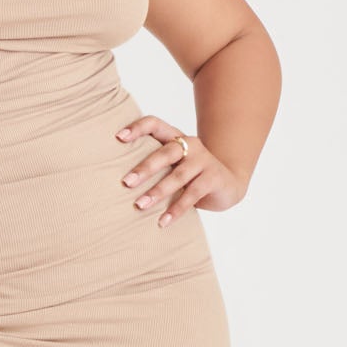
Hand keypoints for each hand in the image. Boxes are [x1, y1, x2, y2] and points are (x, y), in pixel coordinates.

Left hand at [115, 113, 246, 222]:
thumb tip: (118, 182)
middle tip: (126, 183)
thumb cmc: (191, 176)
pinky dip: (176, 210)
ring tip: (140, 206)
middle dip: (145, 168)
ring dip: (158, 192)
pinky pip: (192, 195)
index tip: (118, 138)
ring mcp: (203, 161)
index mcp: (175, 137)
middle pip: (166, 152)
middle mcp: (190, 145)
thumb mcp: (173, 165)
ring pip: (178, 176)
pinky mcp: (213, 178)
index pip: (155, 124)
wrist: (228, 184)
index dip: (138, 128)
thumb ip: (154, 166)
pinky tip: (163, 222)